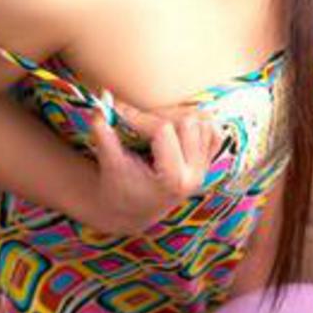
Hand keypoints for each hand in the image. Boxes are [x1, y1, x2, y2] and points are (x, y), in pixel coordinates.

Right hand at [78, 96, 223, 234]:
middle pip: (187, 121)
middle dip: (159, 114)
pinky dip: (197, 121)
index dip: (139, 116)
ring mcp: (205, 167)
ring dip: (178, 115)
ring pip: (202, 121)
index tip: (118, 111)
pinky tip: (175, 126)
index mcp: (172, 180)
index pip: (163, 130)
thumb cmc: (118, 187)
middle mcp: (195, 174)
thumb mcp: (109, 164)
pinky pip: (212, 129)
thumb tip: (100, 103)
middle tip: (137, 119)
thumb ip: (103, 134)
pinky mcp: (208, 160)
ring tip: (154, 123)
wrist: (133, 210)